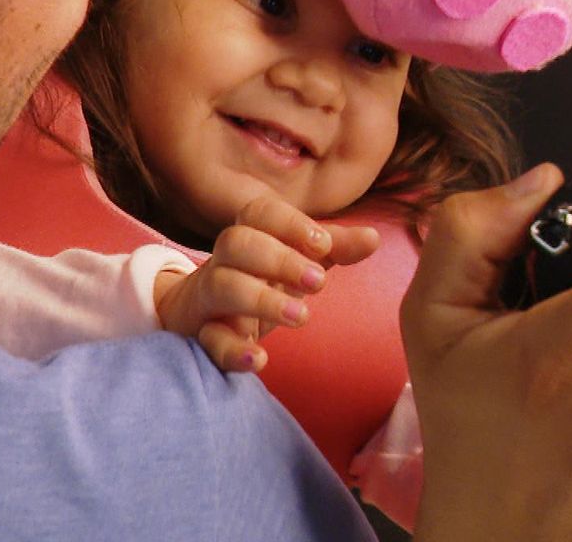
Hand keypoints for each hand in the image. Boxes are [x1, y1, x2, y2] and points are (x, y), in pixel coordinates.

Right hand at [155, 195, 379, 372]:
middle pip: (236, 242)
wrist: (199, 317)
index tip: (323, 244)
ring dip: (262, 298)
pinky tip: (259, 359)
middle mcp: (224, 261)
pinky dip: (232, 349)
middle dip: (280, 258)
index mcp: (250, 235)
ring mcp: (209, 299)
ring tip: (302, 316)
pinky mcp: (203, 335)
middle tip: (321, 283)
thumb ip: (334, 249)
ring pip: (221, 284)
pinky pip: (208, 339)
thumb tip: (372, 237)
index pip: (260, 213)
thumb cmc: (259, 280)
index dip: (291, 223)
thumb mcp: (297, 262)